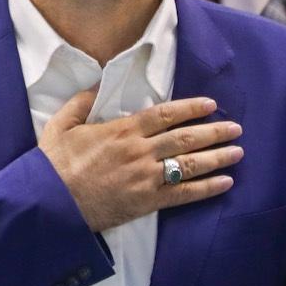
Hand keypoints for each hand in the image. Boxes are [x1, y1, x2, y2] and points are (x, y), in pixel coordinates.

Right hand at [38, 90, 241, 233]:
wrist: (49, 203)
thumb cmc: (52, 164)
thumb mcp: (60, 125)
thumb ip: (81, 103)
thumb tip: (98, 83)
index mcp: (121, 131)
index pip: (165, 115)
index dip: (190, 108)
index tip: (210, 105)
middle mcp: (139, 151)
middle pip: (185, 138)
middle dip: (214, 132)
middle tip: (235, 128)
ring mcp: (145, 178)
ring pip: (190, 164)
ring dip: (217, 157)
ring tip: (237, 152)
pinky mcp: (146, 201)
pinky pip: (184, 193)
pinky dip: (207, 188)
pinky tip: (225, 183)